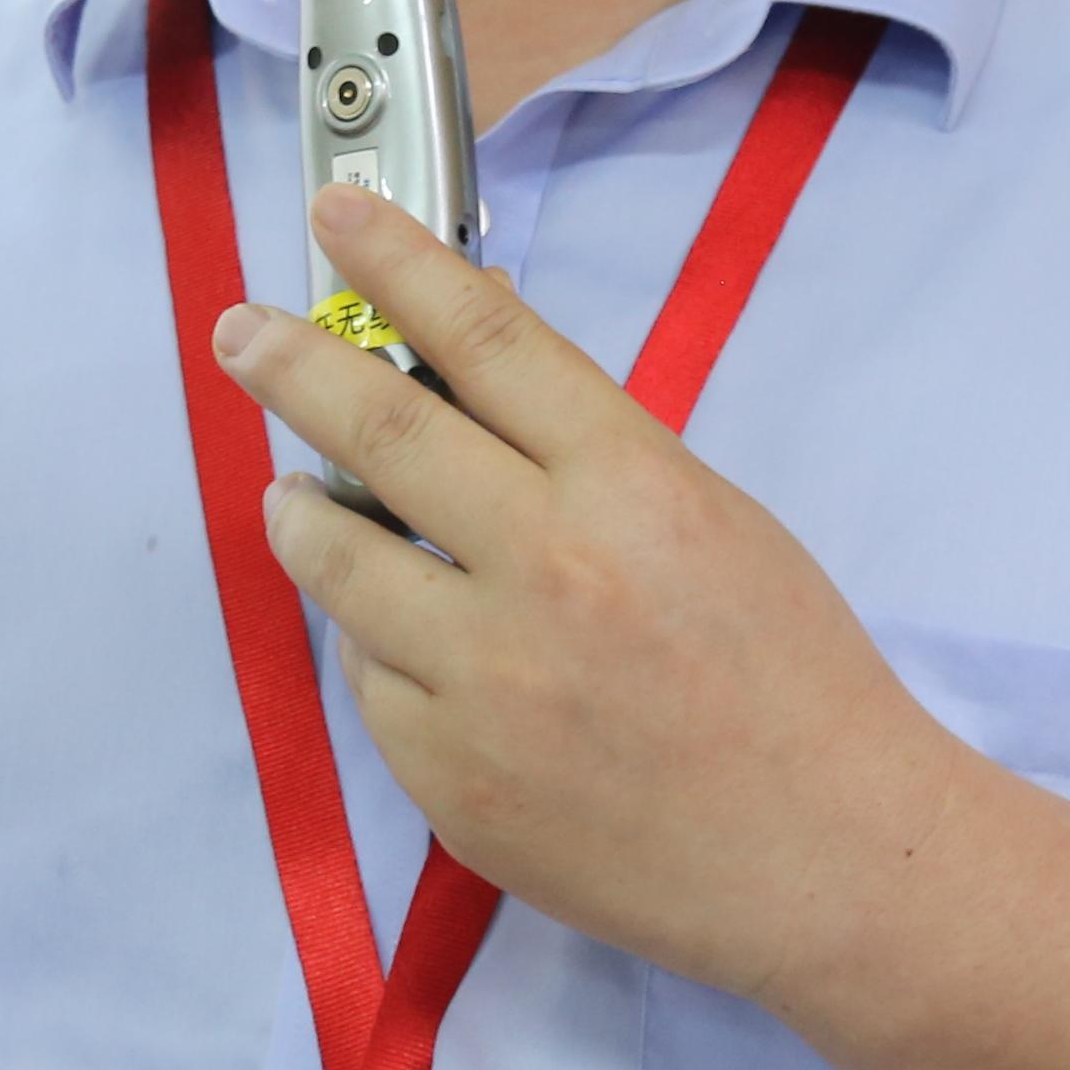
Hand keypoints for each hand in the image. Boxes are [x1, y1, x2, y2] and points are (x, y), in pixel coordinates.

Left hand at [214, 180, 974, 1008]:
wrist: (826, 857)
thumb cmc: (789, 677)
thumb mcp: (711, 518)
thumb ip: (589, 446)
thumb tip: (470, 359)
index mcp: (630, 487)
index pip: (486, 339)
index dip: (398, 262)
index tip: (336, 213)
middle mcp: (548, 571)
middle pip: (379, 432)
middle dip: (292, 364)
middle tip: (243, 333)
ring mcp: (488, 682)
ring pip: (338, 563)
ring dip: (301, 513)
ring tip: (292, 495)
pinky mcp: (450, 778)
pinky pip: (371, 681)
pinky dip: (378, 646)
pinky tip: (409, 643)